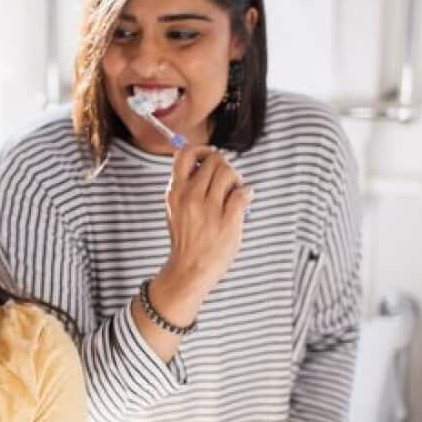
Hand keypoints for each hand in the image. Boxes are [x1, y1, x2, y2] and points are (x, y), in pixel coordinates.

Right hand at [162, 145, 251, 299]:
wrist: (190, 270)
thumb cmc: (186, 239)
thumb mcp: (175, 209)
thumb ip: (186, 187)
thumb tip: (208, 164)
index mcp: (174, 191)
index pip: (185, 154)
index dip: (202, 150)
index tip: (209, 158)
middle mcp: (190, 196)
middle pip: (213, 160)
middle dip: (224, 166)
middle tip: (227, 181)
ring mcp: (209, 209)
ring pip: (228, 172)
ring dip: (236, 179)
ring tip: (235, 192)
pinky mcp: (227, 221)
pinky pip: (243, 192)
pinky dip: (247, 193)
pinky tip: (244, 201)